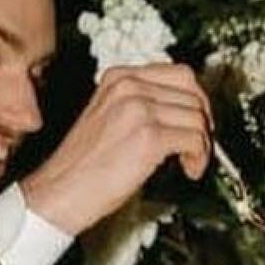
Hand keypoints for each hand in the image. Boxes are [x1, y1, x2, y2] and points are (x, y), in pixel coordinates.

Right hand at [23, 63, 211, 234]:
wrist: (60, 190)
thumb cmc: (82, 166)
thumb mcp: (109, 119)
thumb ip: (139, 106)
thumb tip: (178, 113)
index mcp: (119, 78)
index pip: (178, 73)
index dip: (197, 99)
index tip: (198, 120)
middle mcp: (129, 87)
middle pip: (192, 93)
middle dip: (203, 122)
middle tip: (200, 144)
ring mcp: (139, 109)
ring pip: (197, 116)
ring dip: (203, 144)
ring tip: (192, 162)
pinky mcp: (149, 136)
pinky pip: (194, 139)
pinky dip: (200, 158)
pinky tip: (189, 170)